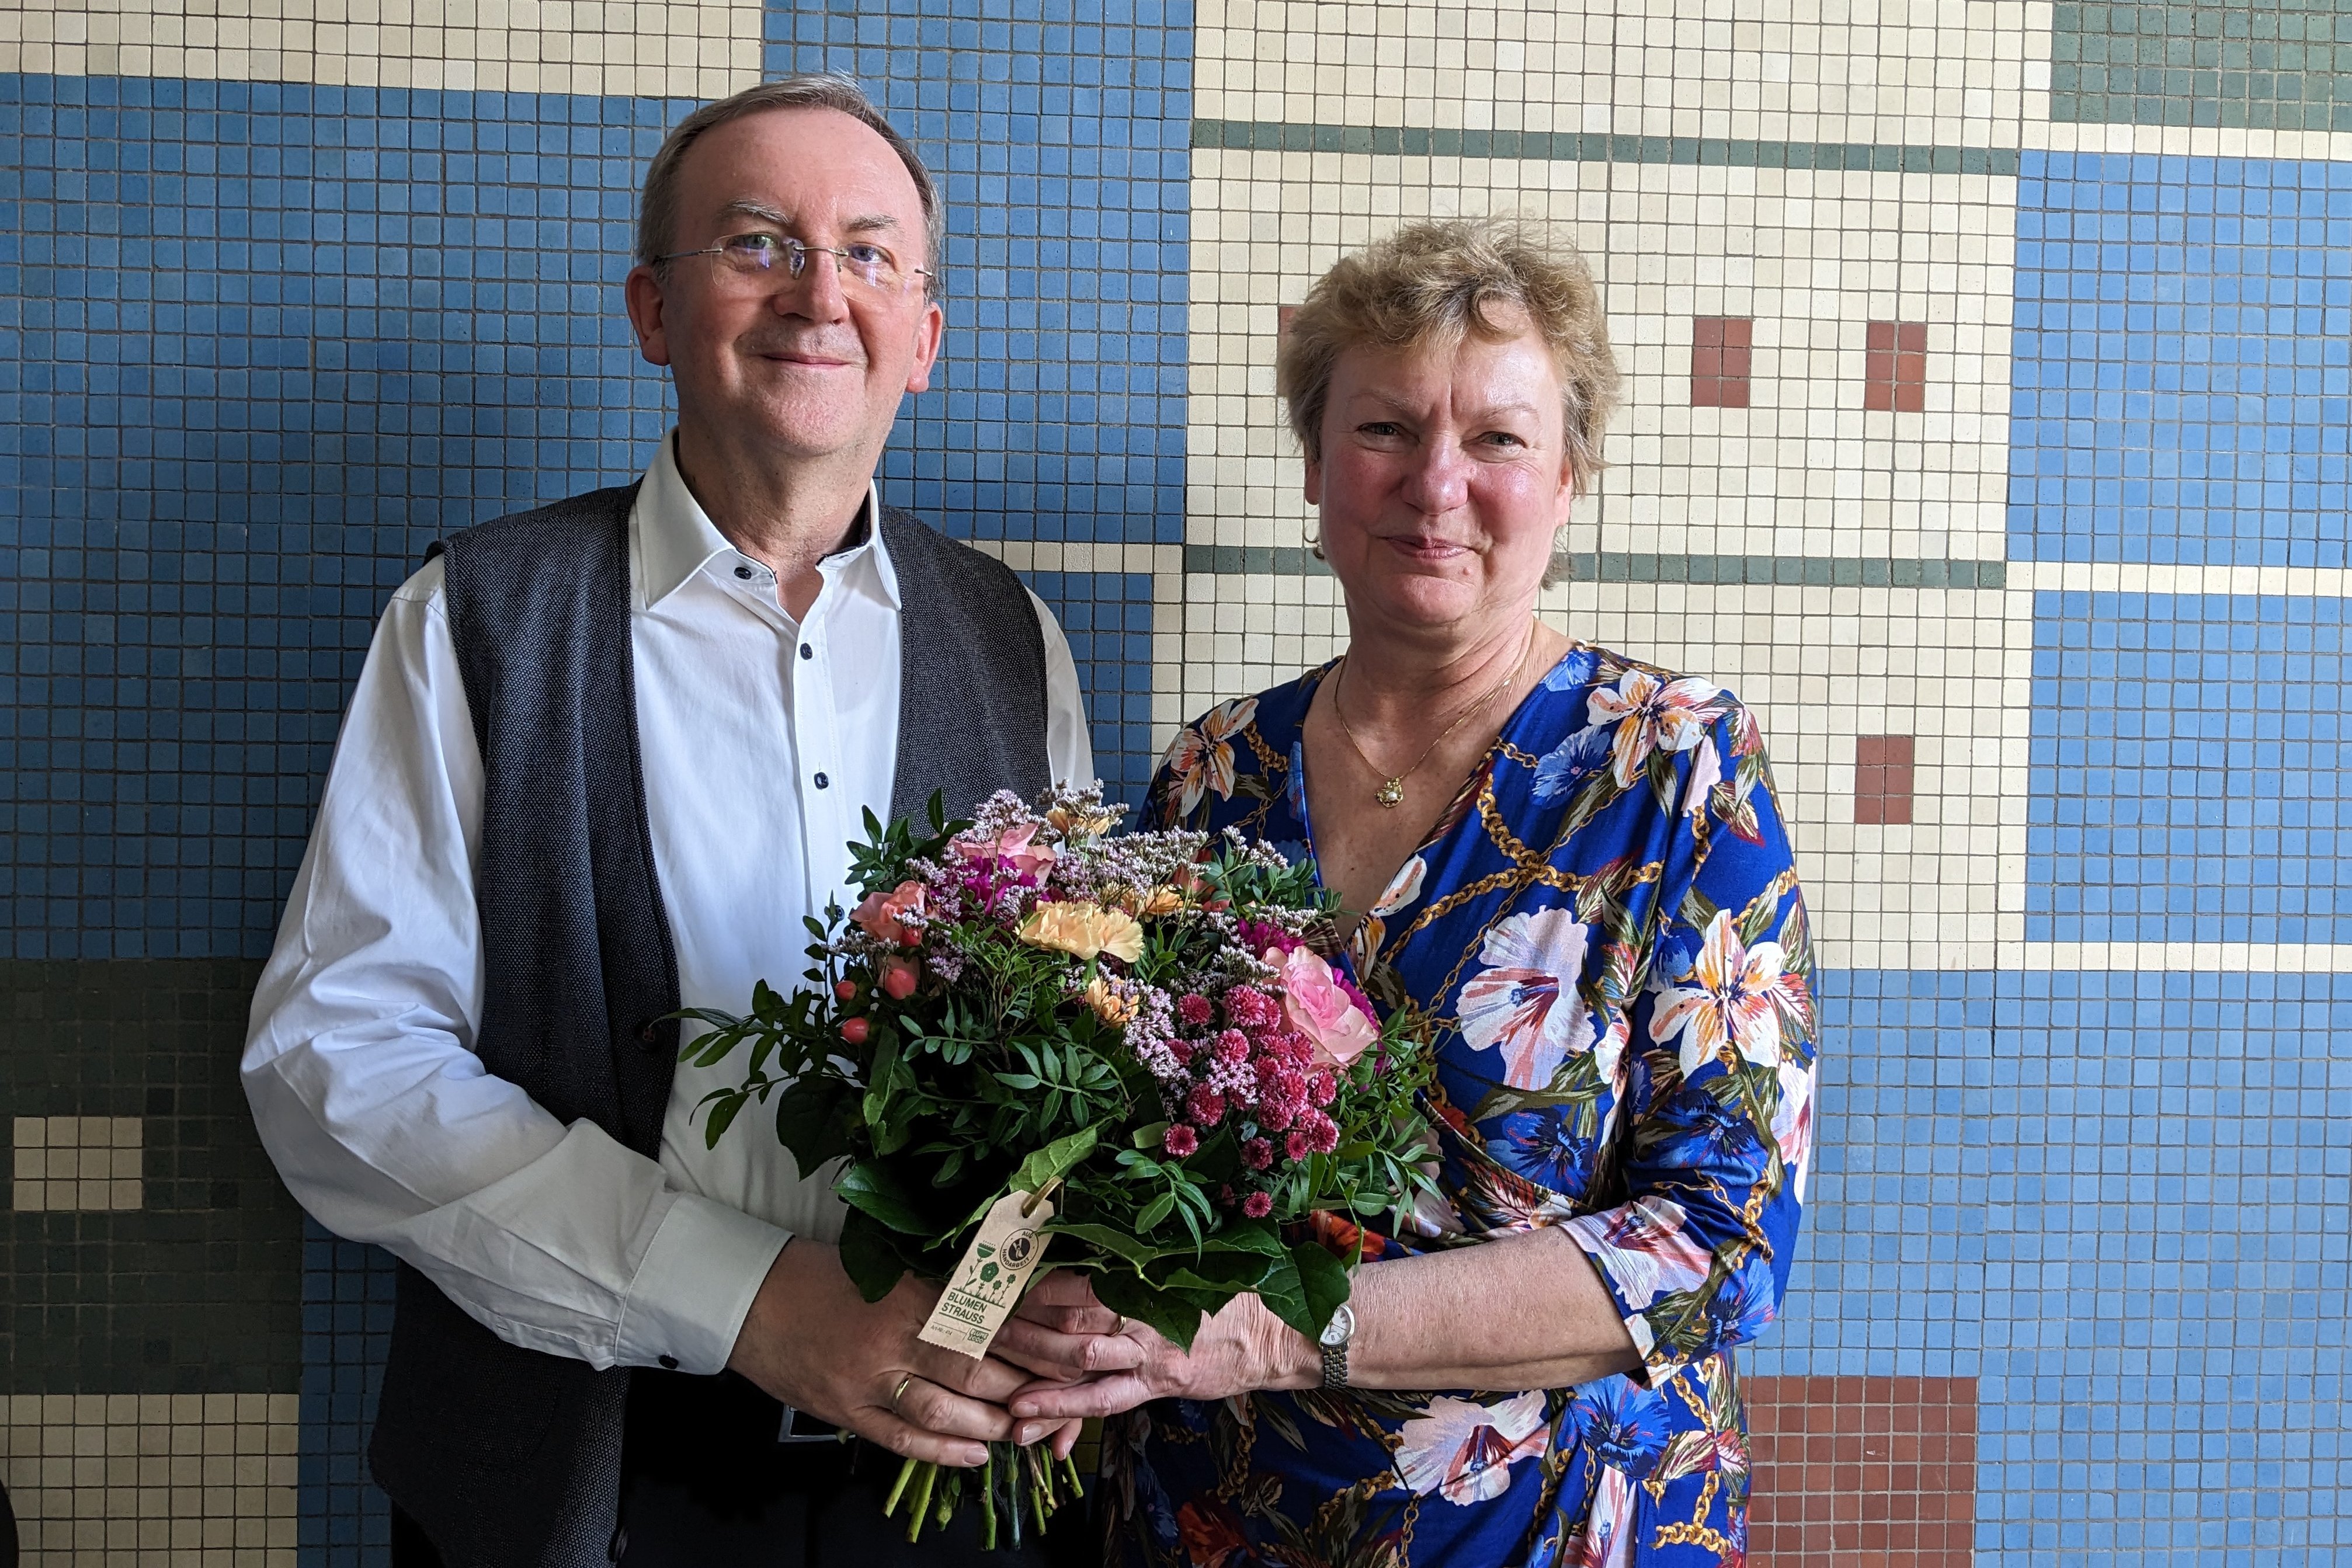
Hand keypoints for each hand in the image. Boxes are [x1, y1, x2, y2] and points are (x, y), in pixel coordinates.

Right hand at [725, 1240, 1033, 1466]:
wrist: (752, 1297)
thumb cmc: (823, 1276)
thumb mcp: (888, 1268)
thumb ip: (940, 1287)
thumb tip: (1003, 1303)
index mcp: (911, 1291)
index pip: (987, 1319)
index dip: (1033, 1339)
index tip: (1069, 1349)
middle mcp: (894, 1334)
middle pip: (974, 1367)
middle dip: (1023, 1386)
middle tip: (1058, 1397)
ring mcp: (868, 1376)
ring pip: (943, 1409)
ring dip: (989, 1424)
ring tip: (1020, 1429)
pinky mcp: (846, 1408)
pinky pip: (902, 1437)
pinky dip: (942, 1450)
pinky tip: (973, 1454)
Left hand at [1001, 1275, 1316, 1434]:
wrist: (1271, 1332)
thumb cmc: (1220, 1293)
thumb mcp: (1177, 1265)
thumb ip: (1130, 1264)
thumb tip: (1077, 1249)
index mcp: (1140, 1276)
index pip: (1071, 1278)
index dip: (1028, 1284)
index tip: (994, 1285)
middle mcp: (1139, 1312)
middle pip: (1063, 1316)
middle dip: (1016, 1322)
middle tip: (976, 1326)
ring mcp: (1146, 1351)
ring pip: (1075, 1356)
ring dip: (1029, 1362)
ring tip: (988, 1367)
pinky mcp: (1156, 1383)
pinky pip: (1102, 1398)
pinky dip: (1063, 1407)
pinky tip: (1029, 1414)